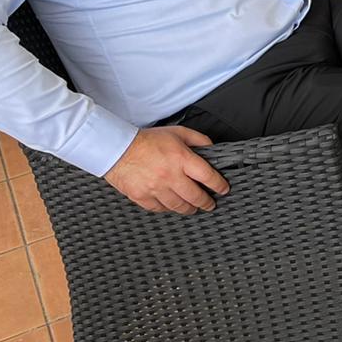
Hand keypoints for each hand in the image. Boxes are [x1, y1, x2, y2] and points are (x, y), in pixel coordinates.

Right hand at [104, 125, 228, 214]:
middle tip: (211, 204)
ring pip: (178, 206)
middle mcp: (170, 176)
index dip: (219, 185)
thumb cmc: (148, 140)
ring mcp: (156, 189)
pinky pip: (160, 209)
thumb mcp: (178, 132)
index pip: (207, 176)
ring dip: (189, 209)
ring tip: (194, 208)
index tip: (224, 189)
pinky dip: (169, 209)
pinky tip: (173, 207)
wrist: (117, 148)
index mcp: (182, 159)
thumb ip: (198, 140)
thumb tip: (212, 150)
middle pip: (195, 196)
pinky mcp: (142, 197)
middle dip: (206, 202)